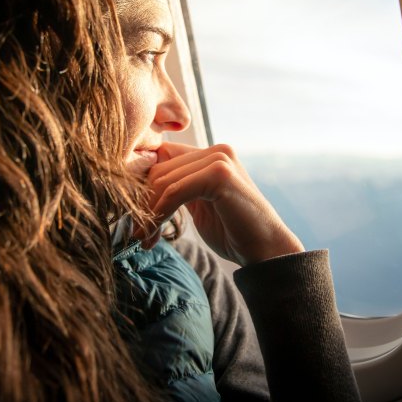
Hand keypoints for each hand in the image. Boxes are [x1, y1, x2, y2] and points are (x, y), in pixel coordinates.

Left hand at [134, 141, 304, 264]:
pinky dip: (158, 215)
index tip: (135, 217)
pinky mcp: (219, 175)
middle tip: (137, 234)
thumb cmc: (233, 233)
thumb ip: (178, 189)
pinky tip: (153, 236)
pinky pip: (174, 192)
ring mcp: (219, 159)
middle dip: (142, 203)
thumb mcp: (199, 206)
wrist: (266, 251)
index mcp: (211, 155)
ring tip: (144, 238)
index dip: (143, 186)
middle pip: (158, 168)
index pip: (161, 158)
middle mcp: (216, 150)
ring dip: (148, 213)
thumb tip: (140, 189)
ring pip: (163, 180)